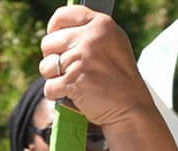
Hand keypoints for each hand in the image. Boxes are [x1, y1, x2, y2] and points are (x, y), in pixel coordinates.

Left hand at [38, 5, 155, 129]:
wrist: (131, 107)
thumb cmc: (119, 78)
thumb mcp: (113, 44)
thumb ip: (90, 33)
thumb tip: (57, 30)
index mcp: (102, 24)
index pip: (63, 16)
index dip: (54, 29)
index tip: (55, 40)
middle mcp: (91, 38)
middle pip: (48, 42)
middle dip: (54, 58)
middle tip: (70, 69)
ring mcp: (81, 59)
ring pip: (46, 65)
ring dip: (54, 78)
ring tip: (74, 82)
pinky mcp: (72, 81)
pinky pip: (49, 87)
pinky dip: (57, 95)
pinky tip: (74, 95)